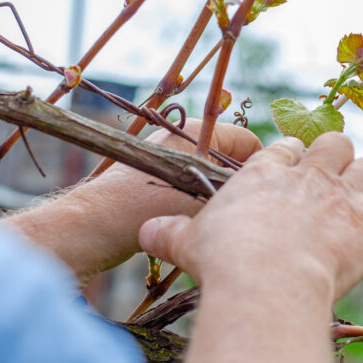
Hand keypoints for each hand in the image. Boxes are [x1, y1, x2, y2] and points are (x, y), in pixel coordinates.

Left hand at [0, 119, 260, 283]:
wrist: (91, 229)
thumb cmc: (145, 205)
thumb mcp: (203, 197)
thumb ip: (240, 191)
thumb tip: (271, 194)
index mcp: (197, 129)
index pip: (251, 143)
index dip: (265, 171)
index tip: (269, 200)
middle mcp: (184, 140)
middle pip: (232, 164)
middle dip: (242, 189)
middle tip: (248, 217)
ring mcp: (170, 163)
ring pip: (214, 183)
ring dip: (221, 204)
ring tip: (224, 227)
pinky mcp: (158, 186)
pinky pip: (195, 196)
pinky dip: (202, 212)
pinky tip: (202, 233)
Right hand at [139, 132, 362, 302]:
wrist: (266, 282)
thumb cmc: (223, 261)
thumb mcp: (185, 242)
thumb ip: (168, 232)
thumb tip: (145, 232)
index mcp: (265, 171)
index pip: (286, 148)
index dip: (293, 158)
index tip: (292, 172)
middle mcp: (309, 174)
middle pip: (334, 143)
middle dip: (336, 157)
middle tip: (331, 180)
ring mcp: (345, 194)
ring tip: (362, 198)